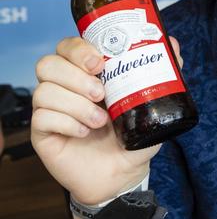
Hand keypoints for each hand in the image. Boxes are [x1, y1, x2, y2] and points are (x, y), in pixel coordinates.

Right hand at [30, 36, 183, 205]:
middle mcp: (64, 88)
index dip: (78, 49)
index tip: (99, 63)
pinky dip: (66, 123)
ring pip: (44, 91)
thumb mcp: (151, 105)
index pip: (68, 48)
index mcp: (86, 75)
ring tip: (100, 121)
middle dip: (75, 76)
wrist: (123, 174)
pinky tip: (84, 133)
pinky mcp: (42, 133)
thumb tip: (173, 44)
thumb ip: (160, 74)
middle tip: (101, 93)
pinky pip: (41, 118)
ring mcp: (50, 110)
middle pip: (48, 64)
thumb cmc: (133, 138)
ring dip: (76, 104)